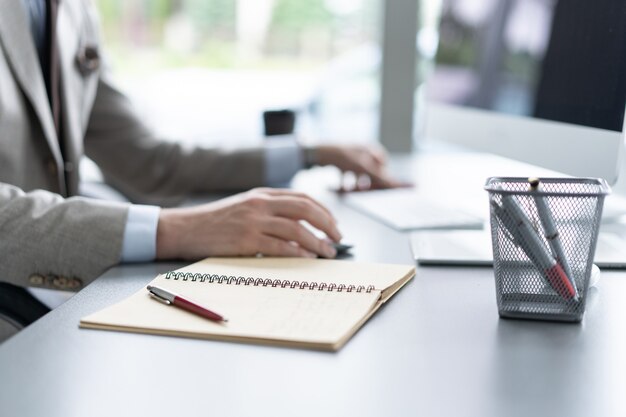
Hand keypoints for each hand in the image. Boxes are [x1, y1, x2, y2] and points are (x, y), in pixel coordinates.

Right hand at [156, 188, 340, 259]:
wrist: (184, 228)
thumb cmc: (214, 221)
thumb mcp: (243, 206)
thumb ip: (268, 210)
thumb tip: (299, 225)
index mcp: (261, 194)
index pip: (302, 197)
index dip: (323, 210)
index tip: (333, 223)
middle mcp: (260, 204)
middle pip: (305, 209)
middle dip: (327, 224)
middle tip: (338, 238)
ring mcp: (253, 221)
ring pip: (296, 229)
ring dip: (317, 242)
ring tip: (328, 252)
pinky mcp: (246, 240)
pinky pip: (280, 246)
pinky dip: (298, 253)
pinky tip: (307, 258)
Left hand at [313, 144, 409, 189]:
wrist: (319, 152)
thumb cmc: (344, 157)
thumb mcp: (366, 169)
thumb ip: (384, 179)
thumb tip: (403, 185)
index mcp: (375, 153)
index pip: (385, 173)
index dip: (384, 184)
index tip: (384, 191)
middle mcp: (366, 153)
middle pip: (372, 176)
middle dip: (366, 185)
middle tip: (360, 191)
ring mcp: (355, 157)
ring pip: (360, 177)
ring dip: (356, 185)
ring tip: (350, 190)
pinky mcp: (344, 162)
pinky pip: (349, 175)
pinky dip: (346, 182)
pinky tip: (342, 187)